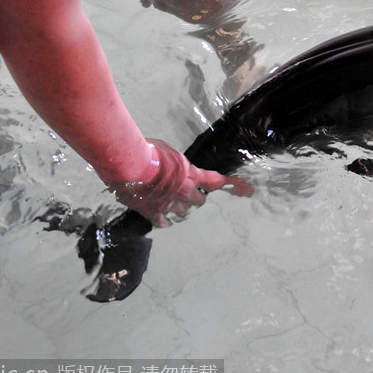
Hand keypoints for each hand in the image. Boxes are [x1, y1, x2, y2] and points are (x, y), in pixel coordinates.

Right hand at [108, 139, 252, 226]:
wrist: (130, 166)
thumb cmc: (149, 152)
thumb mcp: (168, 151)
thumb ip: (176, 162)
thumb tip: (174, 164)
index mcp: (190, 174)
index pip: (214, 180)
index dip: (227, 184)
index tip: (243, 188)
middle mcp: (184, 191)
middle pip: (199, 200)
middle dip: (196, 197)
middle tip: (190, 194)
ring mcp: (169, 204)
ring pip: (183, 212)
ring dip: (180, 208)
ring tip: (175, 205)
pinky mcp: (153, 212)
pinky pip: (163, 222)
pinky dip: (165, 221)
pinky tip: (165, 221)